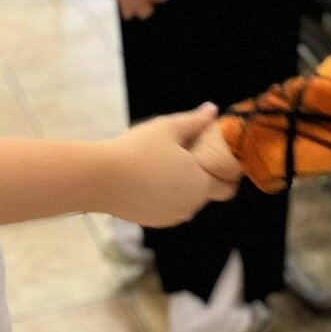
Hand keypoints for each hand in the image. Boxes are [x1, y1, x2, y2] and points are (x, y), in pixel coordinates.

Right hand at [101, 104, 236, 226]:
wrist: (101, 178)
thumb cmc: (139, 149)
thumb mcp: (169, 128)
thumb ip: (195, 121)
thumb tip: (214, 109)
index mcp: (200, 184)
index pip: (227, 187)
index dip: (228, 174)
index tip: (221, 160)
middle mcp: (190, 206)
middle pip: (204, 192)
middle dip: (201, 177)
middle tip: (186, 156)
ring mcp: (169, 217)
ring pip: (185, 202)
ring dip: (182, 188)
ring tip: (165, 166)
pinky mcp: (151, 222)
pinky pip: (167, 209)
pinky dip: (164, 197)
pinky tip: (149, 180)